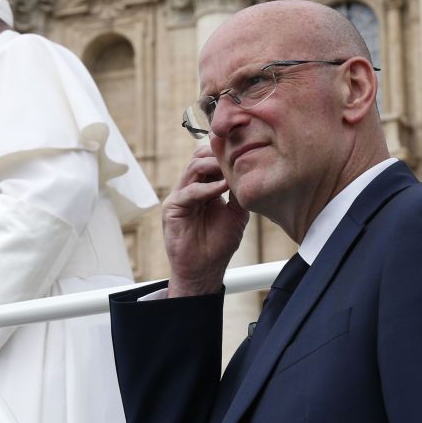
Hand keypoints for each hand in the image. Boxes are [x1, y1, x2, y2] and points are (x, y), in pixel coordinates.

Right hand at [163, 145, 249, 296]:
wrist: (204, 270)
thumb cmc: (218, 245)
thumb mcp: (236, 214)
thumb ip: (239, 193)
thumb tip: (249, 173)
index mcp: (204, 188)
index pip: (210, 160)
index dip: (224, 154)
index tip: (243, 152)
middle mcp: (190, 188)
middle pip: (199, 157)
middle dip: (218, 155)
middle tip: (236, 158)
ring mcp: (180, 196)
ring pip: (193, 168)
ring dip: (214, 166)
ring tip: (230, 172)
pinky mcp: (172, 208)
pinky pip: (189, 191)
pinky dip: (207, 188)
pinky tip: (222, 188)